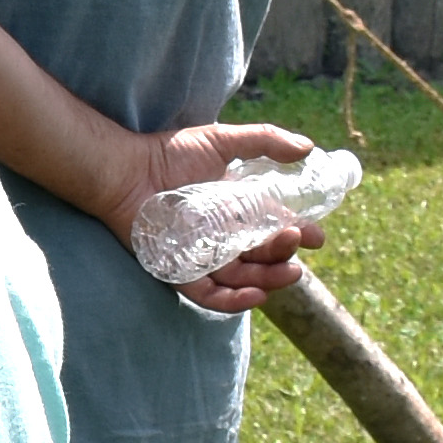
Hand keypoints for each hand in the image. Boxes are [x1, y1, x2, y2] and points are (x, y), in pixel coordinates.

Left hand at [113, 118, 319, 315]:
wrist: (126, 170)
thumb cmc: (170, 154)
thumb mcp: (222, 141)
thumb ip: (265, 141)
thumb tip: (308, 148)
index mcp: (237, 211)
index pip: (274, 229)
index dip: (298, 234)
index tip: (317, 237)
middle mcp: (223, 237)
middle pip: (262, 256)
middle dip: (285, 254)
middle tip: (296, 242)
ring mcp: (203, 256)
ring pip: (243, 278)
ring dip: (269, 279)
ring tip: (289, 272)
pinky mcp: (181, 272)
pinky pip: (211, 295)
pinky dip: (234, 301)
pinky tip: (256, 295)